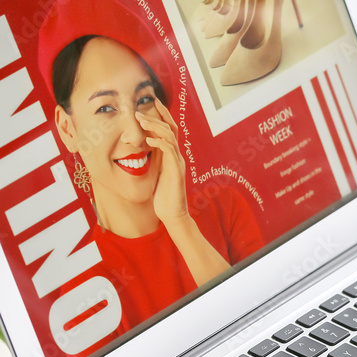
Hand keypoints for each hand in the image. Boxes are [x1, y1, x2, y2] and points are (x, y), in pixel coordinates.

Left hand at [137, 99, 188, 227]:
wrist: (173, 215)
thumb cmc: (163, 197)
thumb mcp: (156, 174)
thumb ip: (153, 161)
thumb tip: (142, 150)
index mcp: (172, 156)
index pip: (169, 130)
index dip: (162, 115)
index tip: (151, 102)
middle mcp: (177, 156)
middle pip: (171, 128)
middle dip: (157, 115)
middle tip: (141, 107)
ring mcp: (178, 163)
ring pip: (170, 136)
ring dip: (155, 125)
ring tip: (140, 119)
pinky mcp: (176, 171)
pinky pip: (169, 151)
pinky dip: (159, 142)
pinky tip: (148, 139)